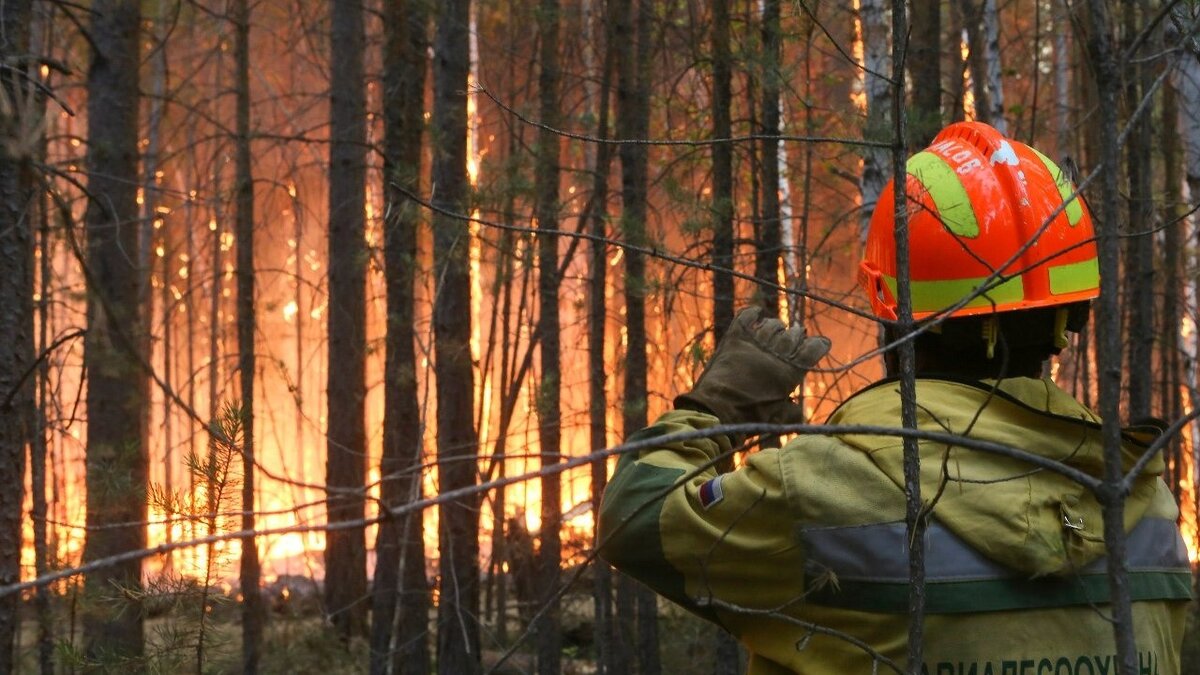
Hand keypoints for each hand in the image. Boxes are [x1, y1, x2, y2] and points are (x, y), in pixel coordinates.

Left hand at [675, 307, 830, 426]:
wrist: (717, 411)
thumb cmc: (750, 418)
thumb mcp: (779, 419)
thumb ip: (794, 412)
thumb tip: (799, 409)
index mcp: (790, 372)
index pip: (813, 348)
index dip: (818, 345)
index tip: (818, 344)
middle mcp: (775, 354)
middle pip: (793, 334)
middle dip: (796, 335)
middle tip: (795, 337)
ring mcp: (755, 344)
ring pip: (772, 325)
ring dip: (776, 326)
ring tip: (776, 330)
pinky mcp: (734, 340)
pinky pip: (746, 317)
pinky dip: (752, 313)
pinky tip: (756, 313)